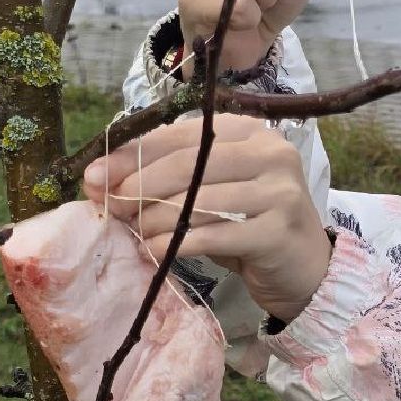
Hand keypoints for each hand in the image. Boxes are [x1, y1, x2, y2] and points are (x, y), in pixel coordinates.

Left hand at [83, 115, 332, 321]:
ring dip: (155, 219)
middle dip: (140, 185)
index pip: (181, 135)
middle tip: (109, 207)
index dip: (134, 154)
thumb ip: (163, 180)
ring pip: (199, 200)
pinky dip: (176, 244)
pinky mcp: (278, 230)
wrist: (304, 268)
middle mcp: (270, 152)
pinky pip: (214, 234)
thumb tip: (96, 179)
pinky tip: (155, 251)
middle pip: (189, 164)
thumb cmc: (248, 225)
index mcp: (249, 131)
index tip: (95, 176)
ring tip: (133, 232)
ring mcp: (279, 190)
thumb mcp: (208, 193)